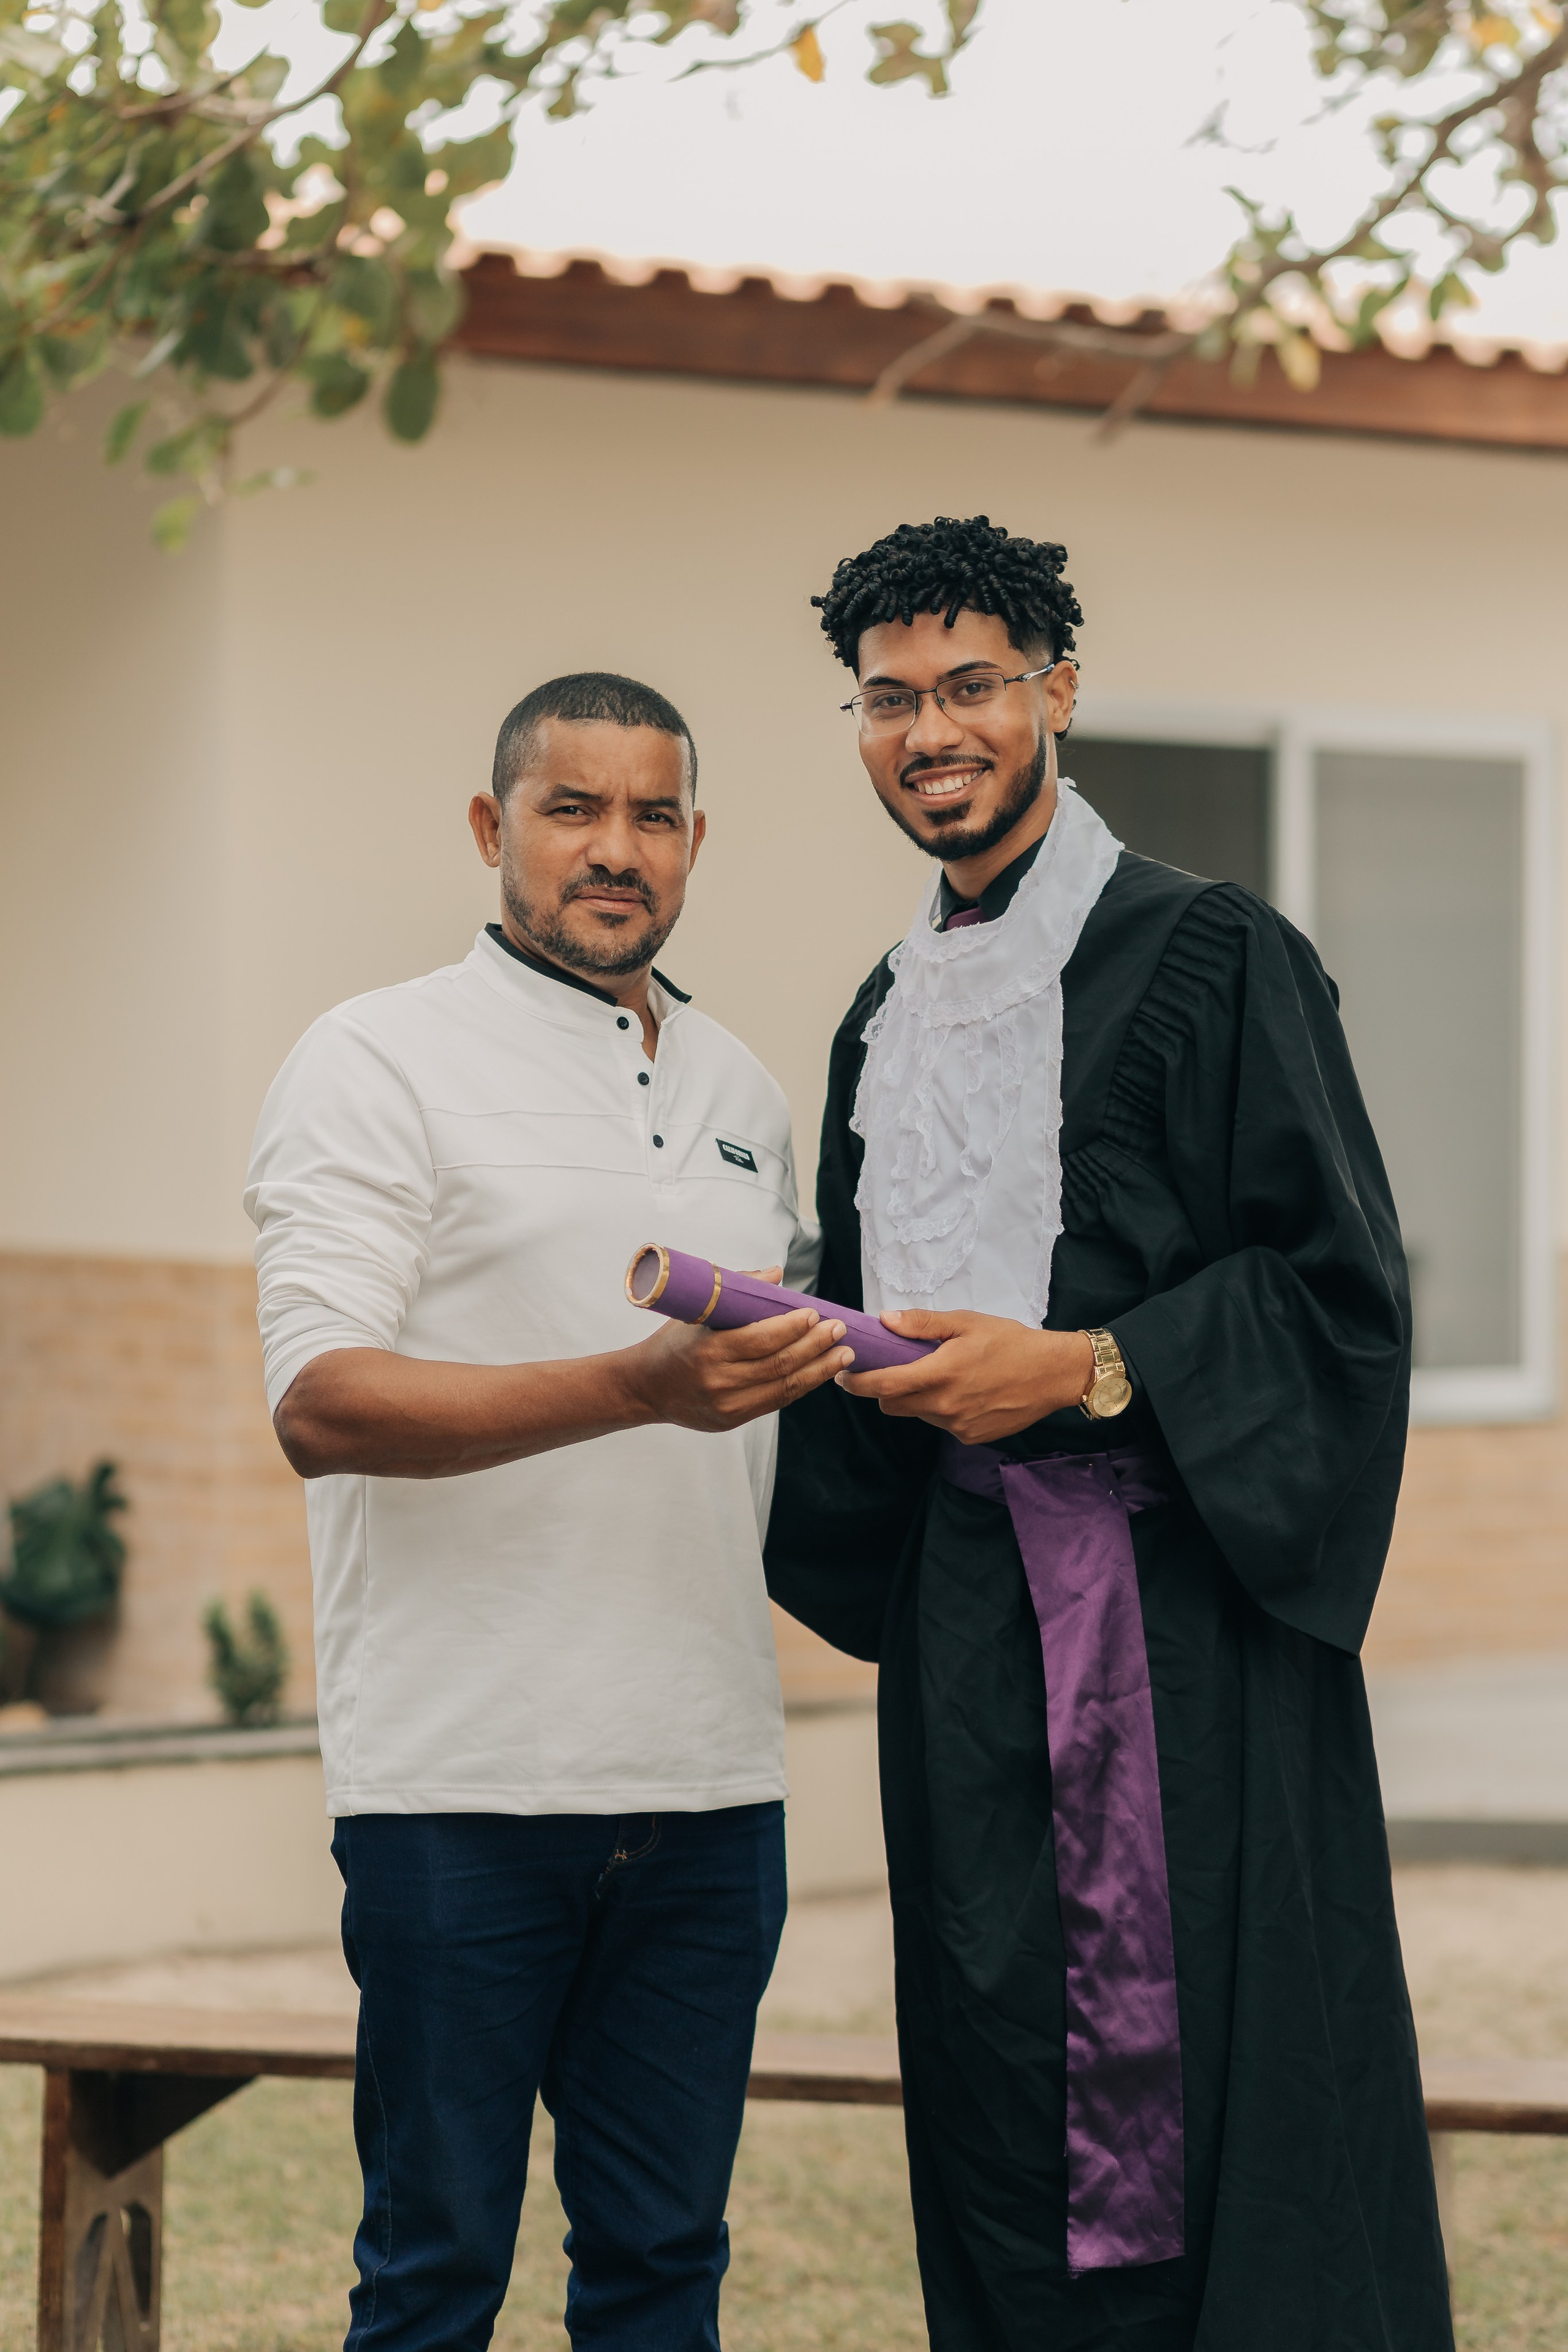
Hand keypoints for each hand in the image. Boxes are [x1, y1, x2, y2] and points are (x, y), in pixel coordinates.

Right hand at [626, 1285, 851, 1433]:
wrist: (646, 1387)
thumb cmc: (673, 1342)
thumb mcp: (697, 1311)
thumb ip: (736, 1289)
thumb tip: (777, 1274)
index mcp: (708, 1350)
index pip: (760, 1340)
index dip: (792, 1328)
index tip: (815, 1313)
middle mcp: (718, 1381)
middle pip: (779, 1364)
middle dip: (815, 1346)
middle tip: (839, 1329)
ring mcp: (727, 1405)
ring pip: (784, 1387)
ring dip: (819, 1369)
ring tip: (844, 1353)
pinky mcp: (732, 1420)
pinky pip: (775, 1401)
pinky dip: (801, 1385)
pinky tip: (820, 1371)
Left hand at [836, 1311, 1094, 1445]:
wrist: (1053, 1374)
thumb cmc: (1010, 1342)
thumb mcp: (966, 1322)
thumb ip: (923, 1324)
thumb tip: (885, 1321)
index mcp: (940, 1374)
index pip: (882, 1385)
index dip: (856, 1382)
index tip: (843, 1375)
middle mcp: (944, 1405)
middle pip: (892, 1405)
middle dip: (884, 1390)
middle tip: (892, 1370)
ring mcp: (958, 1425)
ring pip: (917, 1414)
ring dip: (916, 1398)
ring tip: (937, 1376)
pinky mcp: (971, 1437)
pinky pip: (942, 1423)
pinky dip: (941, 1409)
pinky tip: (963, 1392)